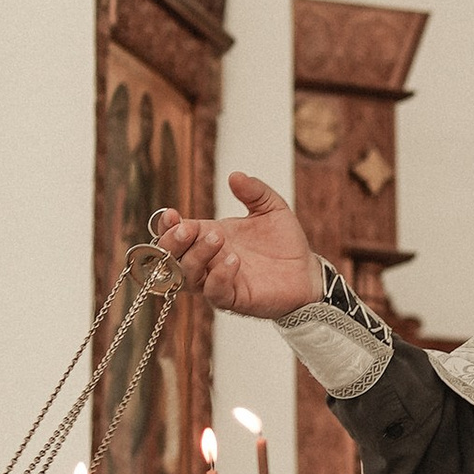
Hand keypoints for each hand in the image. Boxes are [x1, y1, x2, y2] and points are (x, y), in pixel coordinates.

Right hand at [149, 173, 324, 320]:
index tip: (172, 214)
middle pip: (171, 256)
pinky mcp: (233, 298)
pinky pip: (214, 292)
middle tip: (188, 228)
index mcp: (208, 235)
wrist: (307, 271)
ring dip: (196, 255)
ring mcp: (217, 280)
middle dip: (173, 242)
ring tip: (217, 237)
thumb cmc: (284, 242)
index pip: (175, 232)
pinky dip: (219, 276)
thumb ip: (254, 191)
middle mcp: (207, 260)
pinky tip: (233, 260)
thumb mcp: (271, 208)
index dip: (167, 225)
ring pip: (187, 276)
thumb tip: (235, 175)